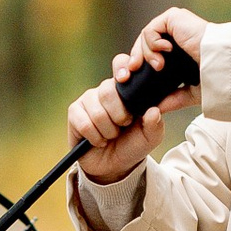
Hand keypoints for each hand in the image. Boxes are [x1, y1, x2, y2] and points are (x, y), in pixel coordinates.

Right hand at [68, 10, 205, 182]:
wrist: (114, 166)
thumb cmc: (133, 145)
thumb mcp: (150, 137)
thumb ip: (155, 124)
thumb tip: (154, 111)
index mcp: (125, 89)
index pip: (120, 64)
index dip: (122, 68)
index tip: (125, 78)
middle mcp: (105, 90)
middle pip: (108, 91)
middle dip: (119, 115)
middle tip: (123, 125)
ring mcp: (88, 100)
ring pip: (97, 111)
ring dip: (108, 130)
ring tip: (111, 135)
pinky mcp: (74, 113)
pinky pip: (84, 123)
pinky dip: (95, 137)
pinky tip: (98, 140)